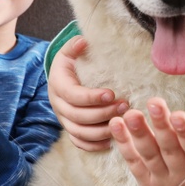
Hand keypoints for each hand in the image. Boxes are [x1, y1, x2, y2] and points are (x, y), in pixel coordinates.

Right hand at [49, 35, 127, 151]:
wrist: (61, 79)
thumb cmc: (70, 64)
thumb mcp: (69, 52)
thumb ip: (74, 46)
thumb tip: (82, 41)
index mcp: (58, 86)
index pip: (73, 95)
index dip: (92, 97)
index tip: (112, 93)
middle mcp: (58, 106)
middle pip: (79, 116)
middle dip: (103, 113)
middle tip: (126, 106)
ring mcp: (63, 120)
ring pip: (80, 132)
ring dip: (102, 130)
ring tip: (123, 122)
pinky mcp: (70, 129)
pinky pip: (79, 142)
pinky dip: (94, 145)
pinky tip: (112, 140)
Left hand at [111, 97, 184, 185]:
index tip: (179, 115)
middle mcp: (183, 177)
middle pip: (169, 149)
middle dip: (160, 126)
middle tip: (154, 102)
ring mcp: (163, 182)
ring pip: (149, 156)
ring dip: (138, 134)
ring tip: (129, 113)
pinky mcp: (149, 184)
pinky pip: (135, 164)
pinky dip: (124, 146)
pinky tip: (116, 125)